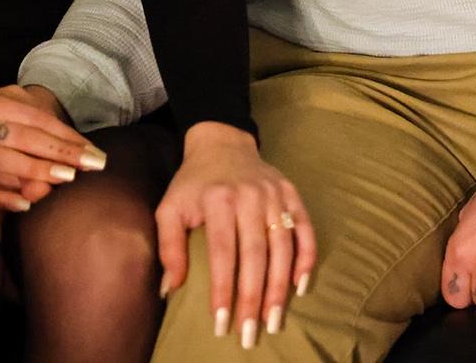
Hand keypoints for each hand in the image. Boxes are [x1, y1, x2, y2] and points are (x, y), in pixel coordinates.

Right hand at [0, 84, 105, 213]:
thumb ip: (28, 110)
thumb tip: (63, 132)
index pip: (38, 120)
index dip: (68, 135)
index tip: (92, 150)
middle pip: (28, 139)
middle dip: (63, 152)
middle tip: (93, 164)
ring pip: (8, 162)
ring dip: (40, 171)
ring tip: (68, 178)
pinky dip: (6, 198)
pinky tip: (27, 206)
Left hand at [155, 122, 316, 347]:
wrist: (222, 142)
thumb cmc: (193, 183)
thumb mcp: (170, 207)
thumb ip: (169, 246)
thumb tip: (170, 288)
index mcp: (218, 198)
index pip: (222, 252)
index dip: (223, 289)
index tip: (221, 323)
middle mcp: (249, 194)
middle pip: (255, 253)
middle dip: (253, 297)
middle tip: (250, 333)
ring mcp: (274, 193)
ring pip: (283, 245)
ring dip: (280, 286)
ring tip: (274, 320)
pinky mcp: (290, 191)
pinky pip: (304, 227)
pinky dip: (306, 257)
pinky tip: (300, 286)